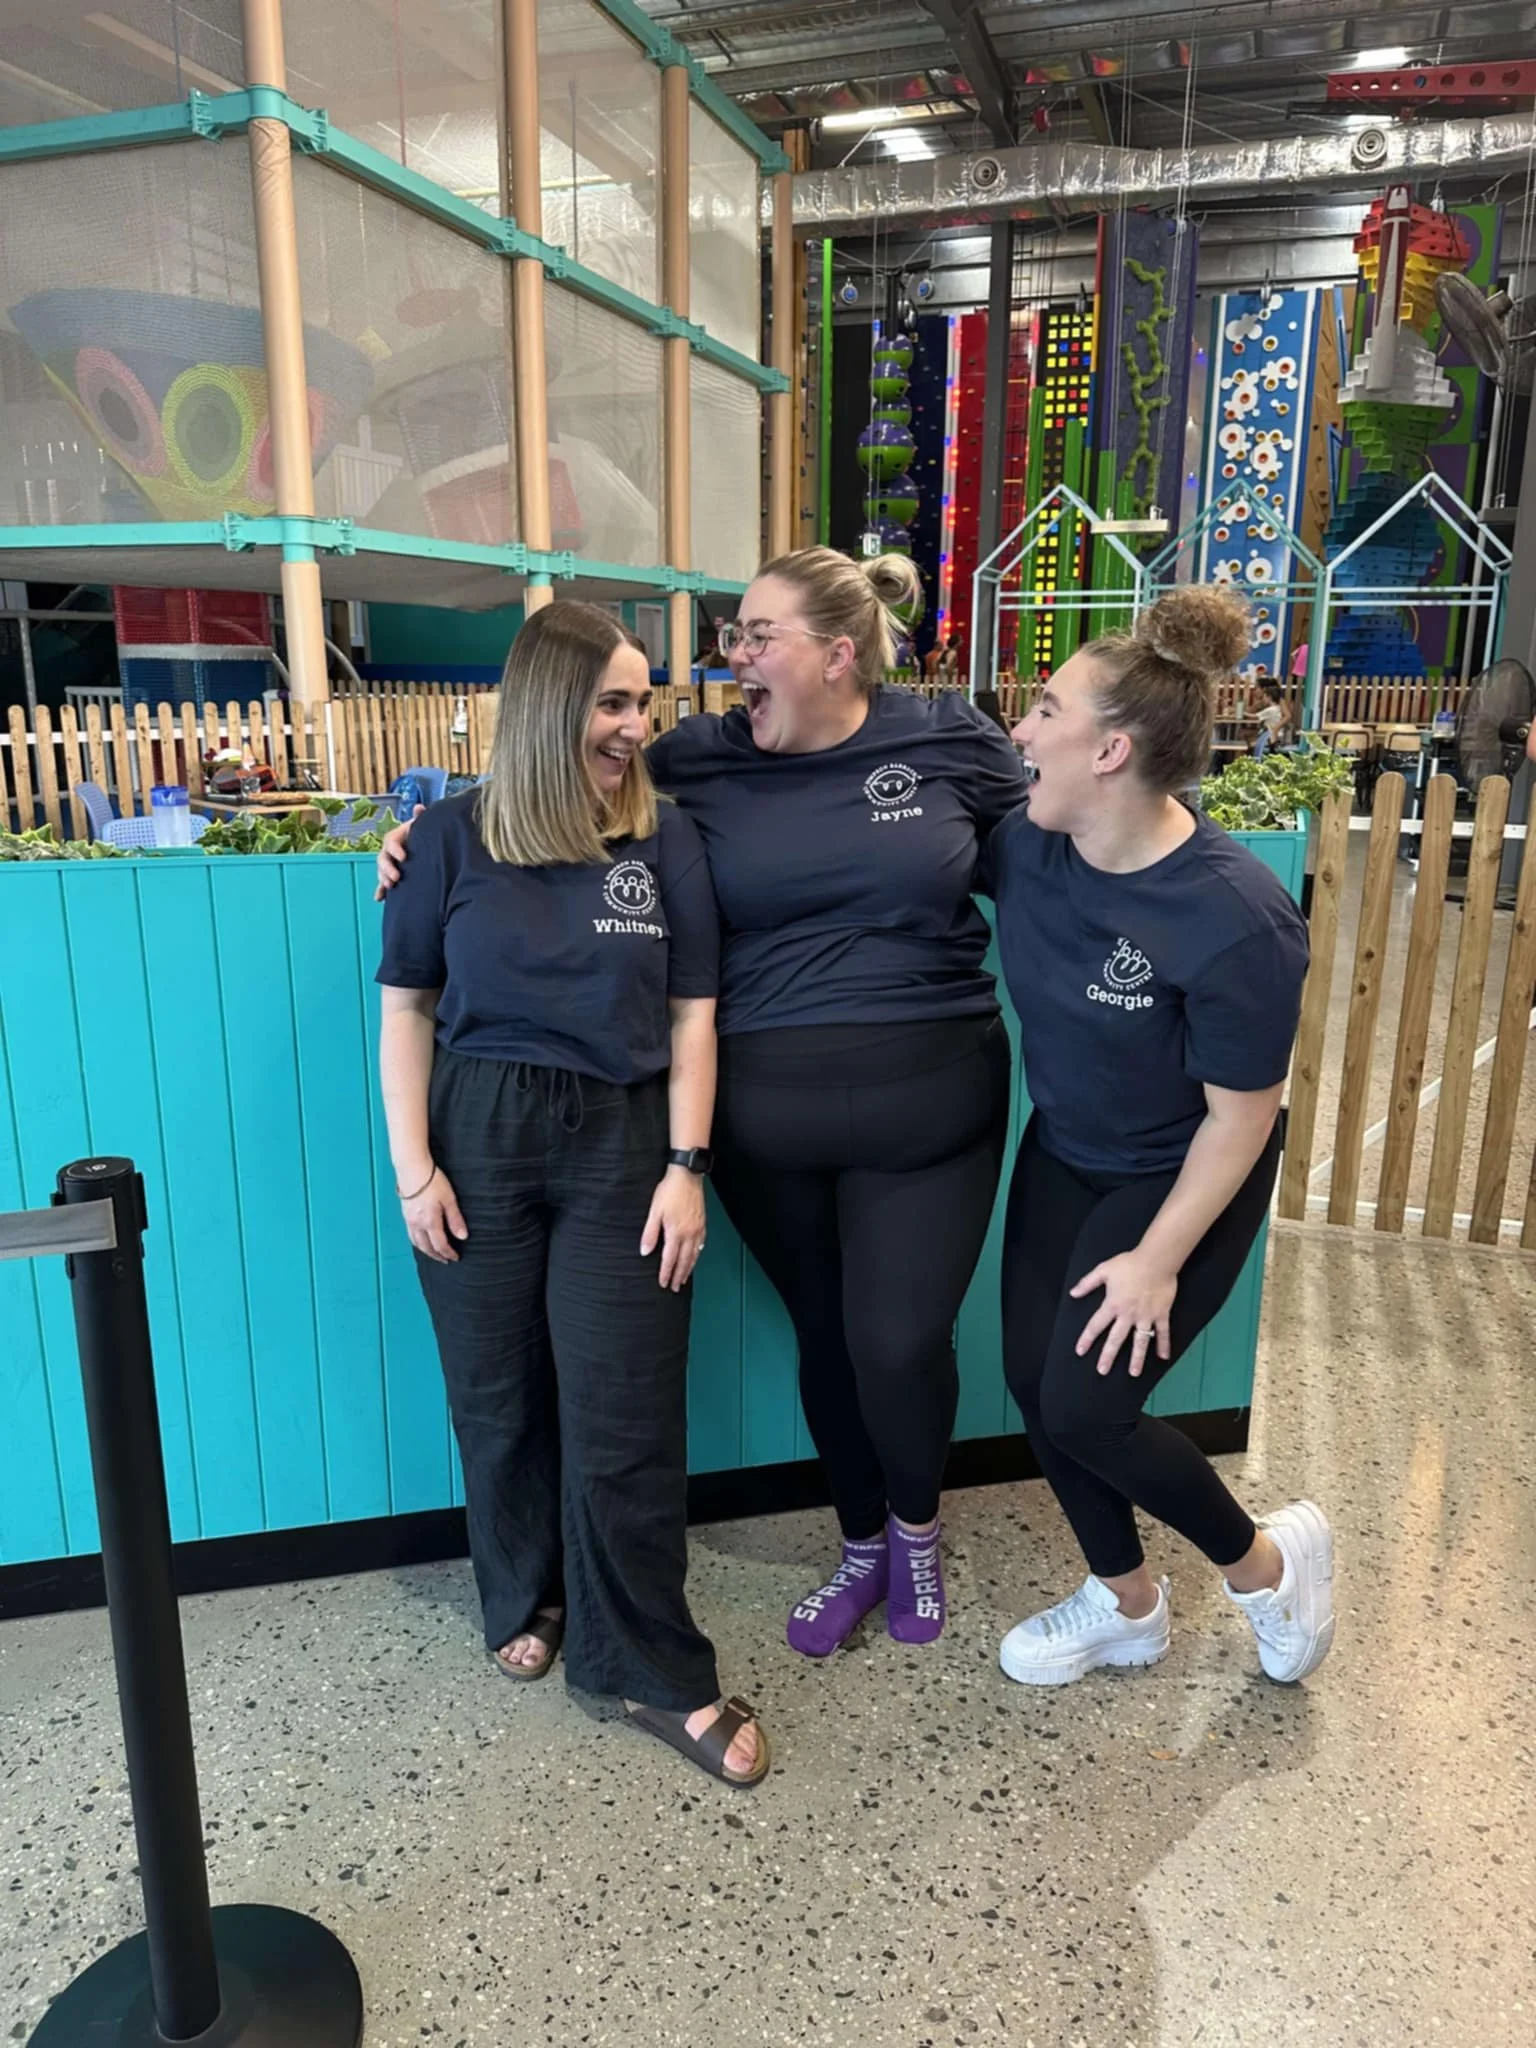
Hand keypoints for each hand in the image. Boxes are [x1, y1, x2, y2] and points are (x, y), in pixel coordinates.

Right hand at [374, 806, 422, 899]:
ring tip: (390, 886)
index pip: (391, 841)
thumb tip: (418, 807)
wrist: (425, 846)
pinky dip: (381, 891)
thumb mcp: (422, 825)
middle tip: (396, 877)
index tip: (404, 857)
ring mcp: (389, 863)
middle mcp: (389, 850)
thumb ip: (420, 818)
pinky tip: (379, 898)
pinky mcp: (391, 875)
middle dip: (387, 868)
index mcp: (395, 837)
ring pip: (381, 871)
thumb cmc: (423, 834)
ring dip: (383, 879)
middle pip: (383, 858)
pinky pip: (383, 883)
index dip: (395, 849)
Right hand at [401, 1166, 467, 1262]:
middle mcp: (417, 1224)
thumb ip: (455, 1219)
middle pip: (426, 1247)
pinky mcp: (405, 1214)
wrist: (412, 1168)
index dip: (448, 1253)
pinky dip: (417, 1242)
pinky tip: (422, 1240)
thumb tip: (463, 1237)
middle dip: (436, 1256)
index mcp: (430, 1222)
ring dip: (426, 1251)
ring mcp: (409, 1220)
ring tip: (434, 1253)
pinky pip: (411, 1234)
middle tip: (445, 1260)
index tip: (455, 1257)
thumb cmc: (432, 1181)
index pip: (440, 1245)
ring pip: (416, 1242)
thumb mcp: (449, 1199)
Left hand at [640, 1165, 707, 1291]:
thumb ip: (650, 1233)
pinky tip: (695, 1256)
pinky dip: (697, 1255)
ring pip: (694, 1254)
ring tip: (684, 1278)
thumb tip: (645, 1251)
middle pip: (684, 1261)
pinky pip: (701, 1244)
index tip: (663, 1283)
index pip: (670, 1259)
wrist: (687, 1176)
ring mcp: (698, 1229)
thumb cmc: (670, 1191)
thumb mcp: (654, 1212)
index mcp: (676, 1232)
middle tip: (675, 1287)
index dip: (666, 1273)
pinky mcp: (702, 1223)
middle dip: (679, 1276)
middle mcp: (689, 1234)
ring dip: (689, 1268)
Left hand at [1070, 1249, 1177, 1376]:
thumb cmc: (1129, 1264)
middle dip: (1108, 1356)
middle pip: (1116, 1339)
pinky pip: (1163, 1332)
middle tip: (1102, 1371)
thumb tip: (1073, 1293)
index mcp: (1112, 1305)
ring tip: (1133, 1373)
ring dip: (1137, 1358)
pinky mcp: (1161, 1314)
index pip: (1096, 1325)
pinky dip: (1164, 1344)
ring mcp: (1146, 1316)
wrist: (1156, 1260)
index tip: (1080, 1351)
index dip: (1087, 1338)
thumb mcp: (1103, 1270)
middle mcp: (1128, 1315)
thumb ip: (1087, 1283)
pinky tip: (1163, 1358)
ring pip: (1140, 1341)